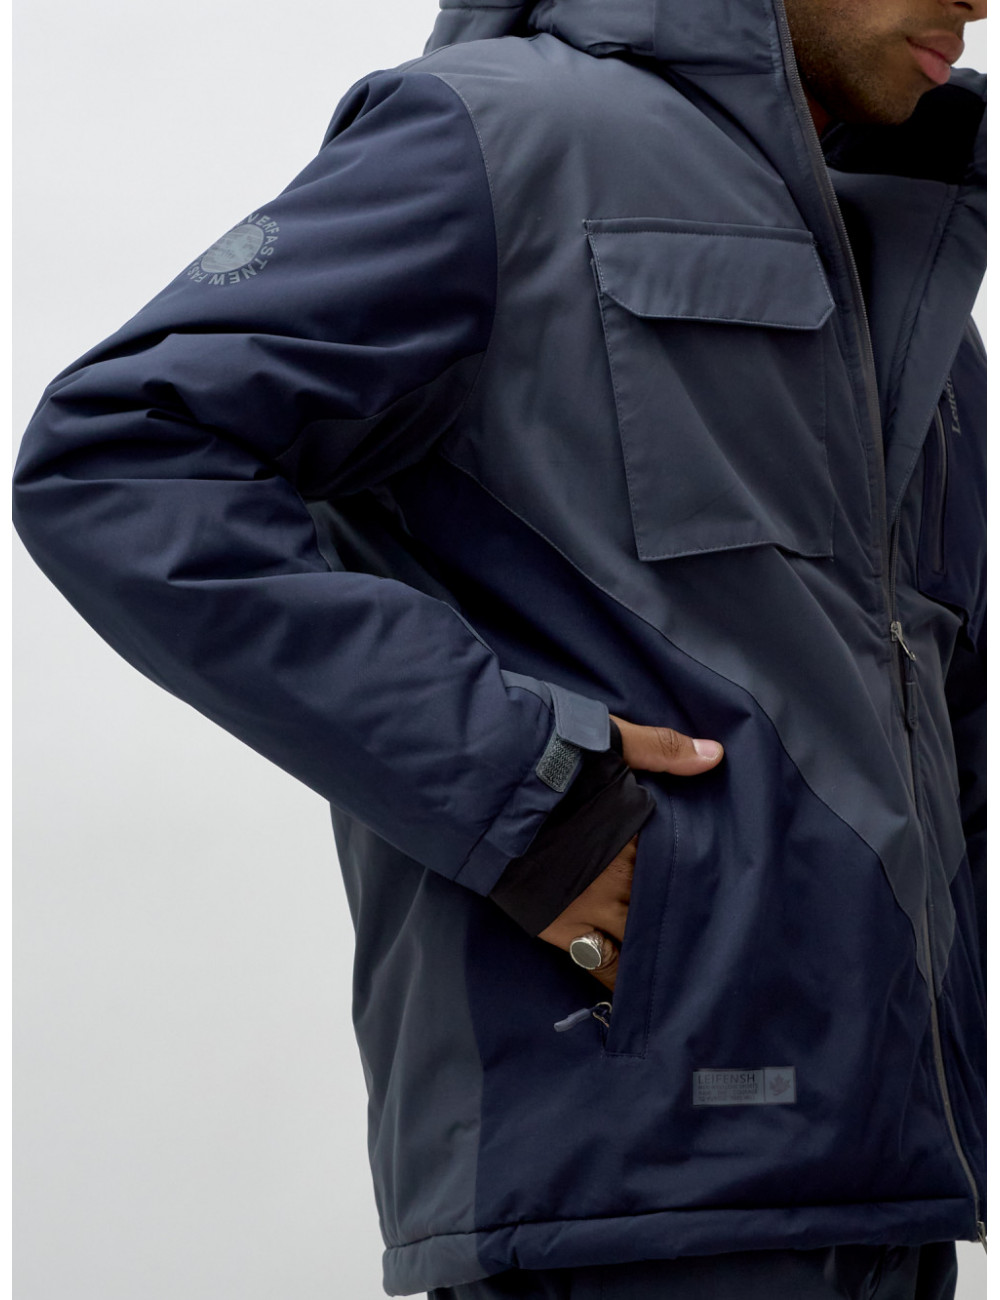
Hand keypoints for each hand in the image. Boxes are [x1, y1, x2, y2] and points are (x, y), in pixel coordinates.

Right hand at [537, 715, 723, 991]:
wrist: (482, 785)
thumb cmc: (545, 754)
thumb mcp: (609, 738)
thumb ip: (662, 748)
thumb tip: (715, 754)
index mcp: (636, 830)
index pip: (682, 861)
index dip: (702, 876)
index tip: (724, 889)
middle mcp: (620, 875)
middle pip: (665, 907)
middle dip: (685, 919)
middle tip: (714, 942)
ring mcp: (589, 905)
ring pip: (639, 941)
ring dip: (656, 951)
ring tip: (681, 971)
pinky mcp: (559, 925)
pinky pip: (600, 961)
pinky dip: (619, 975)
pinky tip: (635, 988)